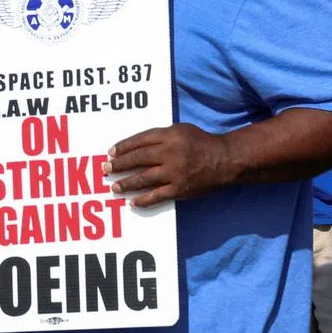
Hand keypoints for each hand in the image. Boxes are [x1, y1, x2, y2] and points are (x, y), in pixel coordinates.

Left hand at [104, 124, 236, 207]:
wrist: (225, 160)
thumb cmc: (200, 142)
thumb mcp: (180, 130)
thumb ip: (159, 136)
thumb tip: (134, 145)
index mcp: (168, 136)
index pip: (139, 141)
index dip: (123, 147)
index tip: (111, 153)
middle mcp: (170, 153)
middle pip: (138, 158)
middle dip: (120, 165)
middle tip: (106, 169)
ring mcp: (175, 172)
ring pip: (144, 178)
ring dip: (127, 183)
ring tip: (114, 187)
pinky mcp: (180, 189)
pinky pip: (158, 196)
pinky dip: (144, 200)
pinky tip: (132, 202)